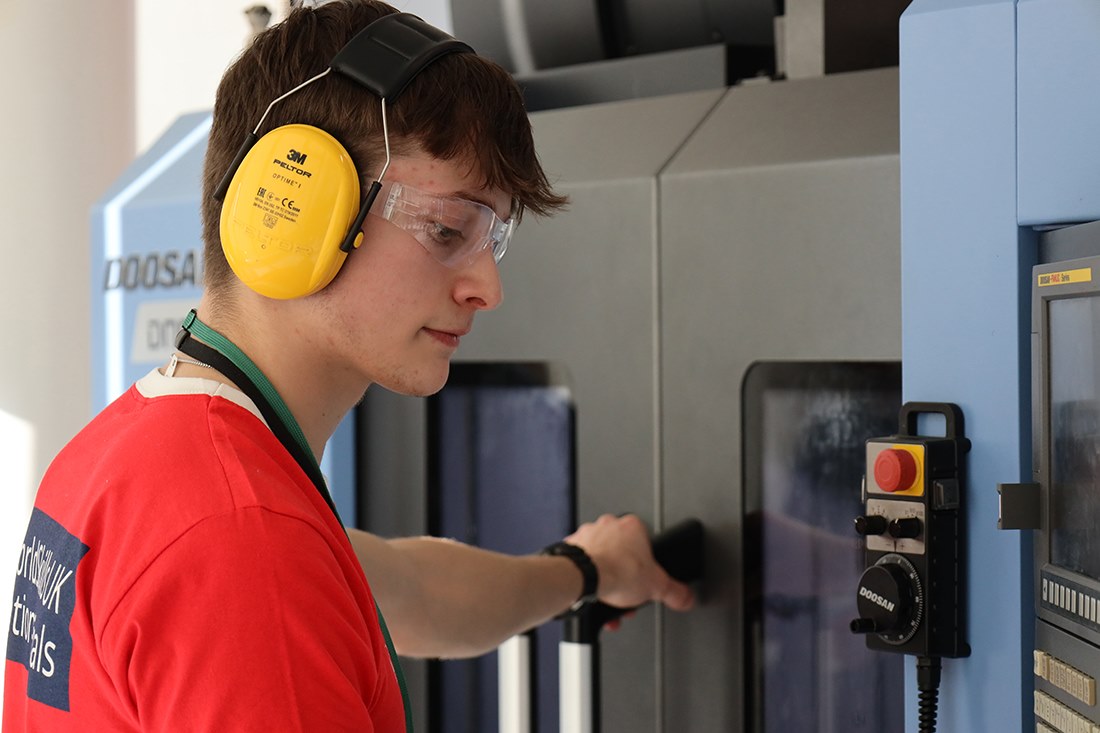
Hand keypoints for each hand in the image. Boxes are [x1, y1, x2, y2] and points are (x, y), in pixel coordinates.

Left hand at [565, 514, 694, 612]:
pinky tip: (592, 591)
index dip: (646, 565)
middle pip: (622, 552)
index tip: (643, 578)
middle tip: (626, 591)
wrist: (583, 578)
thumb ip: (674, 592)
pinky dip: (586, 576)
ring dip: (605, 577)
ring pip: (601, 556)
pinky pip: (582, 561)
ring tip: (609, 596)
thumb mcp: (656, 586)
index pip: (645, 542)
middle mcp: (608, 525)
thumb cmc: (614, 572)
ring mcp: (587, 534)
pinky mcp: (570, 546)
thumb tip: (685, 597)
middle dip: (624, 574)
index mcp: (633, 526)